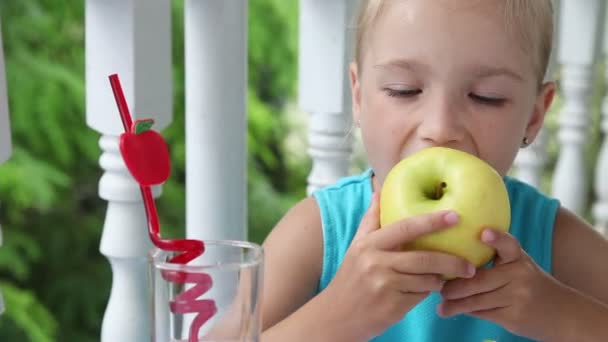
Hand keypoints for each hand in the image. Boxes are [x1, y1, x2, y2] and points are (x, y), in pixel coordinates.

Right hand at [324, 192, 475, 340]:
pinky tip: (425, 292)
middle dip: (452, 262)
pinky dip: (426, 293)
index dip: (432, 221)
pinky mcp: (392, 307)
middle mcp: (376, 263)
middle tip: (470, 265)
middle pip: (424, 258)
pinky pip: (421, 297)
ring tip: (443, 279)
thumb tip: (379, 190)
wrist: (335, 316)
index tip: (455, 216)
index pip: (405, 228)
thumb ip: (370, 220)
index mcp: (369, 244)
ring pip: (427, 280)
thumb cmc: (350, 278)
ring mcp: (384, 286)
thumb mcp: (356, 247)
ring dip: (439, 280)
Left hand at [438, 229, 570, 340]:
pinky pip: (483, 313)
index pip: (509, 245)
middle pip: (480, 279)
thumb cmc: (527, 282)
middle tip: (438, 286)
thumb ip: (494, 259)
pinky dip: (465, 311)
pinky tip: (450, 311)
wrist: (561, 312)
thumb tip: (453, 258)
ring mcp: (518, 296)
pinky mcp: (514, 316)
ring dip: (455, 303)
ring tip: (440, 305)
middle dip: (455, 285)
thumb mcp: (517, 265)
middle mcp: (520, 275)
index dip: (497, 238)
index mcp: (518, 258)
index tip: (484, 232)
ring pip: (477, 299)